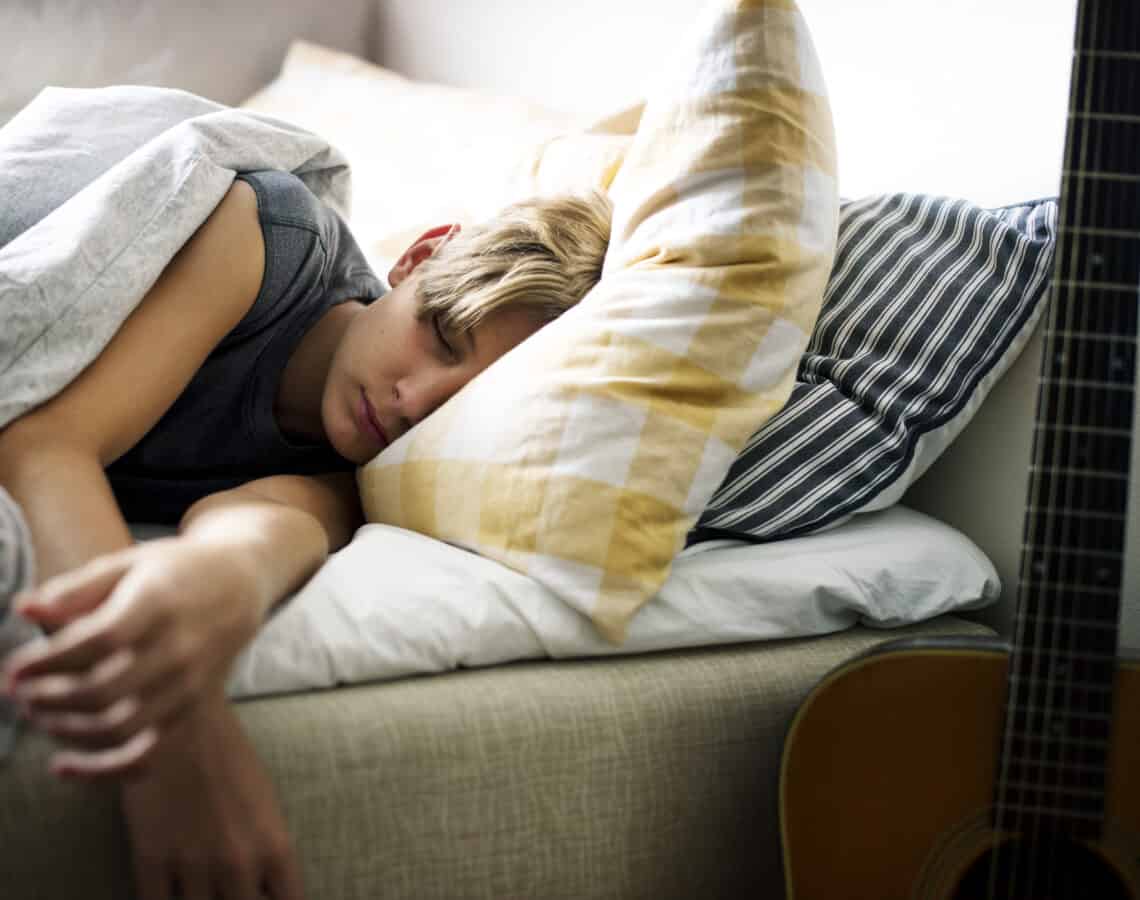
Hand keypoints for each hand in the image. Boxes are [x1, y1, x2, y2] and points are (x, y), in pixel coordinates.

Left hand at [1, 535, 266, 776]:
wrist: (240, 585)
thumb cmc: (176, 570)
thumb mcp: (129, 563)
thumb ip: (76, 588)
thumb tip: (23, 608)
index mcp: (159, 602)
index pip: (98, 640)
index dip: (48, 660)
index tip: (15, 667)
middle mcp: (179, 646)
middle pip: (103, 689)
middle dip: (48, 697)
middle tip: (18, 692)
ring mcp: (189, 682)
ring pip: (119, 726)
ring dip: (66, 729)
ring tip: (38, 714)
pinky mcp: (191, 707)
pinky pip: (144, 752)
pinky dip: (101, 769)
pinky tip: (63, 766)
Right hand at [120, 692, 304, 899]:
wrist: (183, 717)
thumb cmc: (228, 754)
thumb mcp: (264, 801)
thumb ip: (265, 849)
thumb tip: (265, 889)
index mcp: (275, 845)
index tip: (265, 897)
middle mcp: (239, 862)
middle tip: (229, 889)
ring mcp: (194, 863)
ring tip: (200, 885)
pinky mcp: (151, 857)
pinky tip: (165, 892)